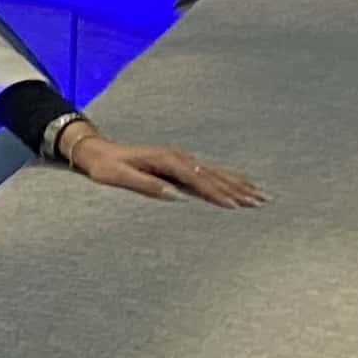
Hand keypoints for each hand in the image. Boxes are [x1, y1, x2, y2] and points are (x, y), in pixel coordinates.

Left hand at [60, 128, 264, 206]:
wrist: (96, 150)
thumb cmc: (105, 167)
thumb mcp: (119, 177)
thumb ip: (146, 186)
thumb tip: (175, 196)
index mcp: (165, 160)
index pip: (197, 180)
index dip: (217, 193)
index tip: (235, 206)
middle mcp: (177, 156)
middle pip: (214, 175)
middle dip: (238, 189)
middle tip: (261, 202)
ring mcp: (180, 158)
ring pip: (216, 172)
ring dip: (239, 183)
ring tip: (261, 195)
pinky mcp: (179, 161)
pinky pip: (209, 170)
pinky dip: (228, 177)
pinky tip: (241, 183)